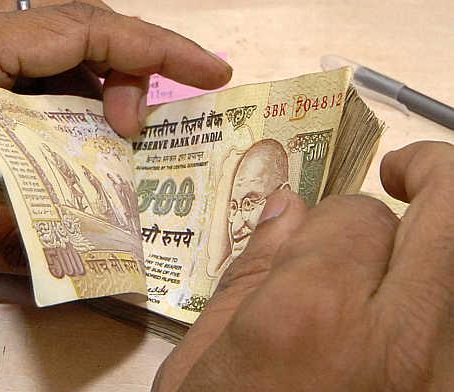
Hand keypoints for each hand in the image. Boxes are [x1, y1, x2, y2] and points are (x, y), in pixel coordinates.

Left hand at [0, 0, 230, 271]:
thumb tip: (75, 257)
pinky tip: (79, 144)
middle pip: (79, 29)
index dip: (152, 48)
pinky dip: (75, 106)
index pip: (78, 30)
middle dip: (135, 70)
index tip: (209, 70)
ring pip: (63, 52)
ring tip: (118, 143)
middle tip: (145, 133)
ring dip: (103, 91)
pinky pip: (39, 77)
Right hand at [154, 141, 453, 390]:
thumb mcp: (202, 364)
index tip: (320, 230)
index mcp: (306, 321)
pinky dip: (445, 296)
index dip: (338, 214)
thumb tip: (285, 205)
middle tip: (406, 176)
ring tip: (420, 233)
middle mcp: (395, 342)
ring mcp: (442, 379)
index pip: (357, 217)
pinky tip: (418, 299)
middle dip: (434, 174)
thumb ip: (250, 275)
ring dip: (446, 236)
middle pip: (453, 213)